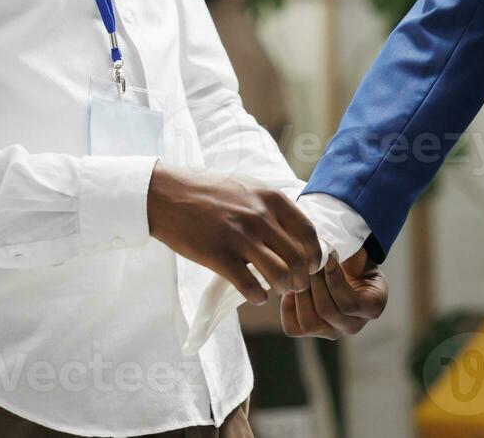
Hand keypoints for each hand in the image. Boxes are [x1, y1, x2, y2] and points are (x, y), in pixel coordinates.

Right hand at [147, 164, 320, 304]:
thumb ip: (272, 206)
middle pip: (298, 258)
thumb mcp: (247, 187)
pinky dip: (258, 296)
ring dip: (282, 288)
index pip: (308, 232)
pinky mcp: (219, 256)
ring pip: (279, 275)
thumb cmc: (208, 192)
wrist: (168, 195)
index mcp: (270, 198)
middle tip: (295, 284)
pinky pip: (250, 286)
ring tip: (275, 289)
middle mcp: (259, 216)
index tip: (312, 266)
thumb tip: (297, 231)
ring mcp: (239, 237)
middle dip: (302, 278)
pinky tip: (255, 295)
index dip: (315, 254)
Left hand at [280, 248, 387, 338]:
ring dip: (301, 295)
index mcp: (372, 307)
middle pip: (327, 311)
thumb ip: (349, 256)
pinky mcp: (310, 332)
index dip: (333, 279)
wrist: (343, 269)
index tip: (327, 259)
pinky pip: (293, 327)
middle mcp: (353, 325)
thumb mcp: (357, 255)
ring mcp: (331, 331)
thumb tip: (328, 252)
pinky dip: (288, 306)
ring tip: (300, 274)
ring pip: (308, 323)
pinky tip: (292, 288)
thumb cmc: (351, 260)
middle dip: (315, 283)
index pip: (349, 303)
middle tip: (309, 262)